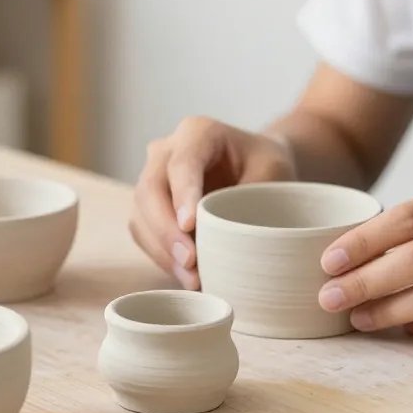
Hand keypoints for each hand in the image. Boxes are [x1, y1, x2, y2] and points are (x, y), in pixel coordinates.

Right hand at [129, 116, 296, 288]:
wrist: (256, 169)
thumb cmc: (267, 167)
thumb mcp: (272, 173)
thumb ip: (250, 196)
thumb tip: (229, 236)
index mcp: (197, 132)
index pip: (181, 164)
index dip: (182, 196)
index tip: (190, 227)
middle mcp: (166, 151)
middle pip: (150, 190)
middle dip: (166, 231)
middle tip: (190, 263)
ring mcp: (152, 178)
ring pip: (140, 214)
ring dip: (162, 250)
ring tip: (191, 279)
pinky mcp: (149, 207)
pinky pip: (143, 232)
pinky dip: (161, 256)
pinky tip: (184, 276)